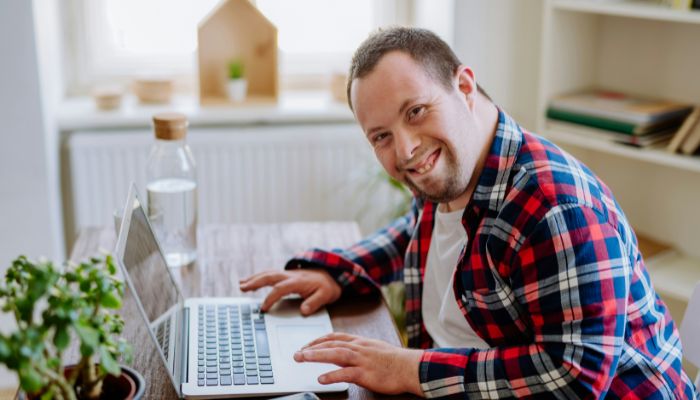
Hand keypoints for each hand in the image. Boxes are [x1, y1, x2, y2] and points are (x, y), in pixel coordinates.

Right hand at [239, 269, 341, 315]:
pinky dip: (259, 277)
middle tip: (242, 288)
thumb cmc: (327, 286)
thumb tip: (303, 311)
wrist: (332, 274)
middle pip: (269, 277)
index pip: (280, 289)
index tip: (263, 308)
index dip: (270, 298)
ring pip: (268, 274)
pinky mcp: (286, 275)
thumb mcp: (325, 295)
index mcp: (298, 281)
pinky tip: (250, 281)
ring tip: (241, 284)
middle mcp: (290, 276)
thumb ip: (314, 303)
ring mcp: (287, 274)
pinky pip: (270, 275)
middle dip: (255, 282)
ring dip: (254, 279)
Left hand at [294, 333, 423, 396]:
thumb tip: (339, 353)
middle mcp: (359, 348)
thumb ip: (355, 350)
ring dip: (317, 355)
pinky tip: (321, 379)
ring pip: (336, 354)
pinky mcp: (366, 373)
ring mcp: (362, 360)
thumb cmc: (393, 361)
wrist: (410, 367)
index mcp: (360, 342)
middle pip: (331, 343)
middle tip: (297, 353)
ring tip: (302, 358)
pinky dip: (332, 375)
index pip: (334, 337)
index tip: (306, 345)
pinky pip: (346, 373)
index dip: (318, 340)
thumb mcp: (372, 349)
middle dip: (312, 347)